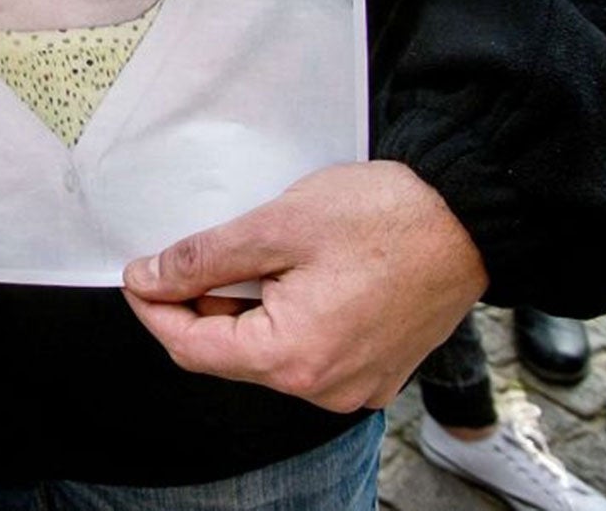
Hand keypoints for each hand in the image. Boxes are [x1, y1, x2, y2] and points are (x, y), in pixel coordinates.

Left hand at [121, 161, 487, 412]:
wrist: (467, 219)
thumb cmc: (384, 218)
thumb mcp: (275, 226)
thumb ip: (204, 259)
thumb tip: (150, 278)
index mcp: (295, 357)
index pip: (192, 348)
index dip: (154, 309)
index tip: (138, 276)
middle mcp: (325, 387)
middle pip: (228, 355)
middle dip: (200, 306)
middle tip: (192, 255)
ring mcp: (354, 385)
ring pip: (265, 355)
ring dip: (243, 310)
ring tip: (256, 257)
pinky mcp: (373, 371)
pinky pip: (306, 353)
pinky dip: (283, 319)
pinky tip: (291, 276)